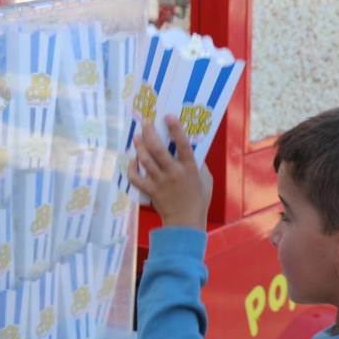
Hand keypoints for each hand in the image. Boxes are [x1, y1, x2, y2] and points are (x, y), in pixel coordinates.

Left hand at [124, 113, 210, 230]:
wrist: (186, 222)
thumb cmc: (198, 199)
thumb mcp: (205, 179)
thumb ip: (199, 164)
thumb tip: (192, 148)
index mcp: (190, 169)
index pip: (183, 145)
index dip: (176, 129)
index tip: (168, 116)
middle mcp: (174, 173)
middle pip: (158, 150)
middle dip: (150, 133)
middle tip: (145, 122)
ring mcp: (161, 182)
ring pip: (146, 161)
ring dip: (139, 147)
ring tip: (137, 137)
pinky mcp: (151, 191)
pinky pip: (137, 178)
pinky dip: (132, 168)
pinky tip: (132, 160)